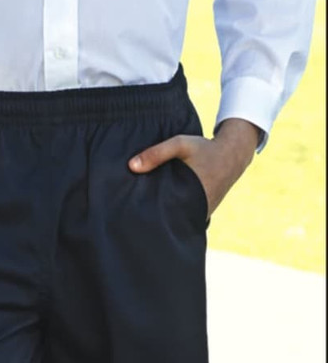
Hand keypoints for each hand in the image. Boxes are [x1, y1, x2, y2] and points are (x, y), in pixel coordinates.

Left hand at [128, 118, 260, 218]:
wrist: (232, 154)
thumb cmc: (204, 149)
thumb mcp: (180, 144)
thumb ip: (157, 153)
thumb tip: (131, 167)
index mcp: (191, 194)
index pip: (163, 212)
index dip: (147, 212)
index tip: (130, 210)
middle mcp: (197, 208)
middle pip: (168, 217)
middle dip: (152, 215)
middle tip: (131, 212)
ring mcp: (202, 212)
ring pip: (177, 218)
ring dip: (163, 214)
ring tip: (142, 210)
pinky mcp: (204, 211)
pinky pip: (185, 215)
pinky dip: (174, 211)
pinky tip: (160, 205)